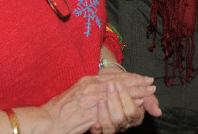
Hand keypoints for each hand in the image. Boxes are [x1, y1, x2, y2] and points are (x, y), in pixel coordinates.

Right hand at [36, 73, 156, 133]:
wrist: (46, 120)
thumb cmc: (58, 109)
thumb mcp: (76, 92)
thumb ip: (90, 89)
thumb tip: (104, 88)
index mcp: (87, 81)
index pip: (113, 77)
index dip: (129, 77)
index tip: (142, 78)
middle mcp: (91, 86)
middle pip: (119, 82)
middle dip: (137, 82)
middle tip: (151, 83)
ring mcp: (91, 99)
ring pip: (119, 92)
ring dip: (136, 92)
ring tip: (149, 92)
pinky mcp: (92, 112)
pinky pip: (114, 107)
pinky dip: (126, 104)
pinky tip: (136, 104)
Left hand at [89, 82, 145, 132]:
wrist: (110, 83)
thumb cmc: (126, 86)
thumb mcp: (140, 91)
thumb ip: (150, 101)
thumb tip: (158, 112)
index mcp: (135, 116)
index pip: (132, 111)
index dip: (125, 98)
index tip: (119, 84)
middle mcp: (124, 124)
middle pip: (119, 119)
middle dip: (114, 101)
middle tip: (109, 86)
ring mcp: (112, 127)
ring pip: (109, 128)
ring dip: (104, 114)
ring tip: (101, 101)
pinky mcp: (99, 128)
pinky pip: (98, 133)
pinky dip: (96, 128)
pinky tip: (94, 122)